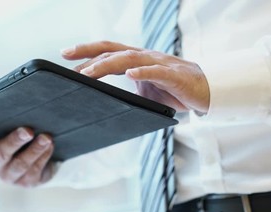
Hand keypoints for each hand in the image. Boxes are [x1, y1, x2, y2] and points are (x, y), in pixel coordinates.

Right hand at [0, 124, 53, 186]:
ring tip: (46, 138)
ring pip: (20, 164)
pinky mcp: (26, 182)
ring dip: (34, 149)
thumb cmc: (19, 137)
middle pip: (1, 154)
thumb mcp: (11, 128)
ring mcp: (9, 176)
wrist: (38, 158)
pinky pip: (34, 170)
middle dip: (14, 141)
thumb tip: (23, 105)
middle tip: (28, 131)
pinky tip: (50, 145)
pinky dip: (43, 156)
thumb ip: (10, 121)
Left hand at [61, 41, 209, 112]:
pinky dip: (143, 72)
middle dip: (89, 52)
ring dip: (108, 64)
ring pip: (129, 59)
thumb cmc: (174, 90)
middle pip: (113, 50)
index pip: (108, 51)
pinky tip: (131, 74)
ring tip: (89, 73)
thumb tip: (108, 102)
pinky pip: (156, 72)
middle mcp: (144, 57)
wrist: (205, 90)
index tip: (66, 55)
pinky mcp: (173, 76)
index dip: (87, 51)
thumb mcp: (146, 91)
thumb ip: (128, 91)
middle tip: (67, 56)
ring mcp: (158, 64)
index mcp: (137, 60)